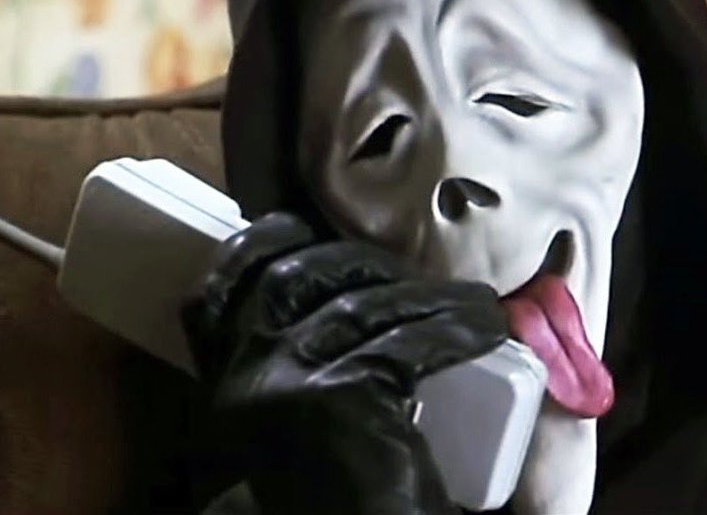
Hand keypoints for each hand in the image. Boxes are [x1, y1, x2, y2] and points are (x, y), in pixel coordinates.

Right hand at [183, 212, 507, 514]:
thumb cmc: (331, 491)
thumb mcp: (284, 424)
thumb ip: (286, 365)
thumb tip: (337, 294)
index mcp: (223, 385)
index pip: (213, 296)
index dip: (250, 249)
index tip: (291, 227)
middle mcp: (243, 378)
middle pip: (292, 278)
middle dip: (352, 260)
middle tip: (405, 272)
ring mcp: (286, 384)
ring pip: (362, 304)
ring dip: (427, 293)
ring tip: (473, 299)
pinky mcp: (340, 398)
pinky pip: (408, 339)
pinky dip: (454, 326)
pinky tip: (484, 325)